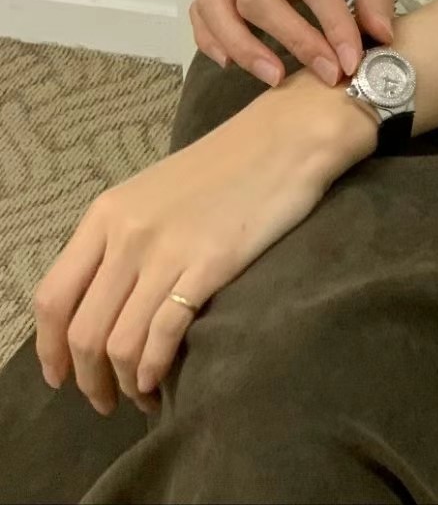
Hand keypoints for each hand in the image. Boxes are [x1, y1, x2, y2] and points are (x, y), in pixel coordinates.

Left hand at [33, 68, 376, 413]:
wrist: (286, 138)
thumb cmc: (225, 165)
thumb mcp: (153, 194)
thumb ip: (120, 240)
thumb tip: (101, 302)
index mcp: (106, 213)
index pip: (53, 296)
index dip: (49, 348)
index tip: (60, 376)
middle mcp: (127, 233)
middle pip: (84, 330)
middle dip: (88, 379)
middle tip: (103, 401)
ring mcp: (167, 250)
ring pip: (120, 342)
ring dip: (123, 382)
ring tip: (140, 394)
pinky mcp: (209, 264)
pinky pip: (164, 335)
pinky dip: (155, 370)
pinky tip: (161, 380)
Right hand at [191, 0, 406, 85]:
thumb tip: (379, 39)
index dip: (331, 23)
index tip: (351, 60)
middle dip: (292, 38)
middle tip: (327, 73)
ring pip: (217, 2)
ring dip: (241, 44)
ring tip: (275, 76)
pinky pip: (204, 6)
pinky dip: (210, 36)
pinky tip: (232, 63)